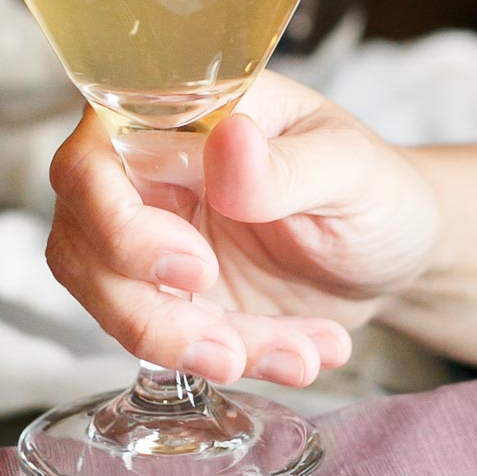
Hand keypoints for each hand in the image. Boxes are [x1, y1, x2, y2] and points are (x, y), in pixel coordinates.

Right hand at [45, 72, 440, 387]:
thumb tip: (227, 143)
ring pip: (113, 303)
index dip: (120, 221)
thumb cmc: (374, 189)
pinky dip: (228, 360)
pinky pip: (162, 342)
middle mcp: (148, 173)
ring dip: (195, 348)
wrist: (392, 256)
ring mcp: (150, 240)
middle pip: (84, 241)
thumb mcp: (351, 171)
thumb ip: (288, 164)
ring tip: (295, 357)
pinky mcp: (168, 300)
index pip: (96, 155)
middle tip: (231, 345)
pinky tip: (301, 355)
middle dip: (151, 311)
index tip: (196, 267)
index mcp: (180, 115)